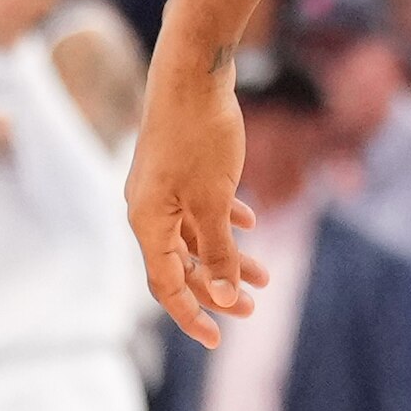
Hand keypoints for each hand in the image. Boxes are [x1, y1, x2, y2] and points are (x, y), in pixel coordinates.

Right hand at [129, 50, 261, 345]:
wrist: (192, 72)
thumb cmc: (200, 136)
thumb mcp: (214, 201)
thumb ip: (217, 251)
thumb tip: (222, 297)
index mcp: (147, 223)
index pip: (165, 285)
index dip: (191, 314)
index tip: (218, 338)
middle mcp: (147, 210)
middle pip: (181, 264)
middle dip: (216, 288)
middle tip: (252, 307)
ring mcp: (161, 188)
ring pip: (194, 236)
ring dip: (227, 256)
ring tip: (263, 275)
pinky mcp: (177, 168)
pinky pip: (199, 207)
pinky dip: (223, 220)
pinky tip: (250, 220)